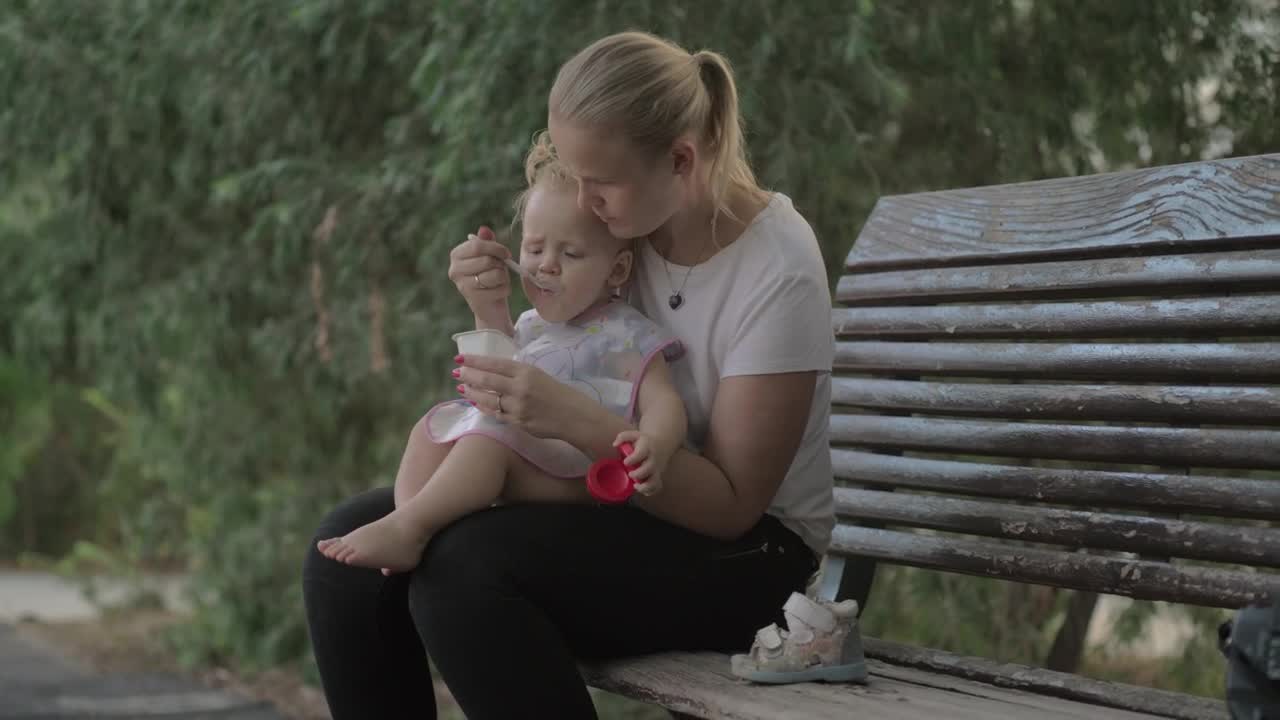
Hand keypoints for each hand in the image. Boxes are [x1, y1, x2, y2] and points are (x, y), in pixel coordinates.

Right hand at [447, 226, 511, 316]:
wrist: (489, 305)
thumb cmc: (490, 275)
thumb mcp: (489, 255)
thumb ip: (487, 242)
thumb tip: (484, 229)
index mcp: (456, 255)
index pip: (477, 245)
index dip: (496, 248)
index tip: (506, 253)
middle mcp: (455, 270)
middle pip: (487, 260)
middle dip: (500, 264)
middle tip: (501, 269)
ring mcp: (463, 286)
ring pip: (495, 274)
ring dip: (503, 277)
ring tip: (499, 280)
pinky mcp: (475, 299)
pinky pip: (499, 289)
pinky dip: (505, 289)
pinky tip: (498, 292)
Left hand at [455, 354, 602, 440]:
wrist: (574, 416)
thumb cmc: (558, 393)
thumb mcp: (539, 375)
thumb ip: (518, 374)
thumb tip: (494, 372)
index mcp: (526, 371)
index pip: (494, 363)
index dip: (474, 361)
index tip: (460, 358)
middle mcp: (520, 387)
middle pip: (486, 380)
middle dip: (468, 376)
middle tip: (457, 374)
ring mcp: (518, 406)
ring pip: (487, 399)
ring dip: (472, 393)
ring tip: (463, 389)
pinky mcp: (517, 422)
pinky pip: (495, 414)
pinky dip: (484, 407)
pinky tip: (477, 403)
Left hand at [614, 430, 664, 495]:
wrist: (662, 443)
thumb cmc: (643, 441)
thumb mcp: (634, 435)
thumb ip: (623, 437)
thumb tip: (615, 444)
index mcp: (646, 447)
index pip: (641, 453)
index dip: (633, 458)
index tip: (625, 462)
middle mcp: (653, 459)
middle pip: (649, 468)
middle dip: (638, 474)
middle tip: (630, 474)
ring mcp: (656, 469)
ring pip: (655, 481)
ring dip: (645, 486)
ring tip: (635, 486)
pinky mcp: (658, 476)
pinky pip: (657, 487)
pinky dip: (650, 491)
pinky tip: (640, 488)